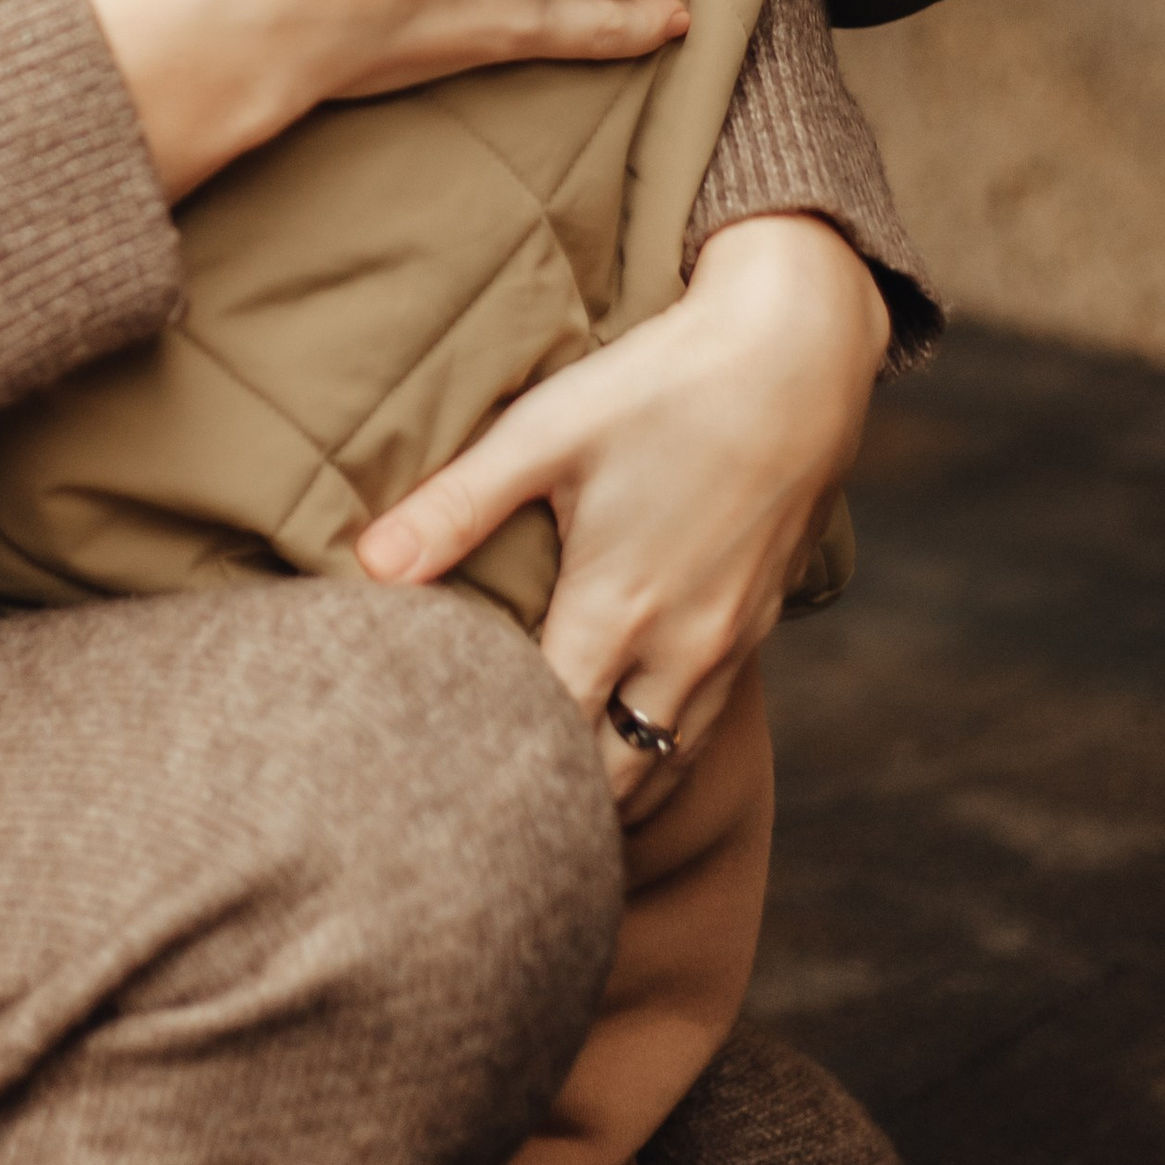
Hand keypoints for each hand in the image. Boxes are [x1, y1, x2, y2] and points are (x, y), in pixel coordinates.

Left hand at [357, 214, 889, 804]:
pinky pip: (706, 718)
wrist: (799, 353)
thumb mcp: (545, 434)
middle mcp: (679, 649)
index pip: (544, 738)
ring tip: (549, 799)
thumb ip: (455, 507)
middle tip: (485, 812)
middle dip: (554, 801)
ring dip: (612, 782)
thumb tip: (366, 568)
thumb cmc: (661, 386)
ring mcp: (731, 642)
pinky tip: (624, 729)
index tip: (436, 786)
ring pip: (667, 757)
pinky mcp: (762, 620)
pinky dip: (662, 744)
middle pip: (611, 776)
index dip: (490, 767)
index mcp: (615, 613)